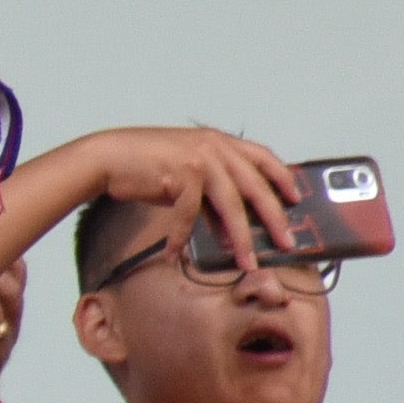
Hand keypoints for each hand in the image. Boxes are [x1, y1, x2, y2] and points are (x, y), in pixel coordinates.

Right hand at [81, 126, 301, 275]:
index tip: (296, 198)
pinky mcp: (179, 174)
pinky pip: (190, 214)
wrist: (106, 157)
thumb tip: (233, 228)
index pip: (263, 156)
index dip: (283, 177)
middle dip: (274, 218)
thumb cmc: (145, 164)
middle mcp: (214, 146)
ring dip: (241, 238)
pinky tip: (176, 252)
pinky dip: (182, 236)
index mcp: (219, 141)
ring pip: (231, 205)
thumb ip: (212, 192)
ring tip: (248, 261)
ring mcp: (198, 159)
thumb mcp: (187, 172)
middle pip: (255, 186)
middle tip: (286, 242)